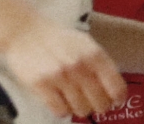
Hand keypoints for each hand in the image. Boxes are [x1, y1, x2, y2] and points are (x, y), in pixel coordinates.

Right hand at [0, 16, 126, 118]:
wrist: (25, 32)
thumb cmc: (57, 40)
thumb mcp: (85, 44)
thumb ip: (100, 64)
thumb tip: (115, 90)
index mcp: (94, 54)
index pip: (116, 87)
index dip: (117, 98)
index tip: (115, 101)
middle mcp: (79, 66)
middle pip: (100, 103)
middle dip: (98, 105)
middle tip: (92, 102)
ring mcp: (60, 76)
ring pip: (81, 110)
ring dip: (79, 107)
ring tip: (73, 96)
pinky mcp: (42, 86)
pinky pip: (60, 111)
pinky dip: (62, 109)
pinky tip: (59, 98)